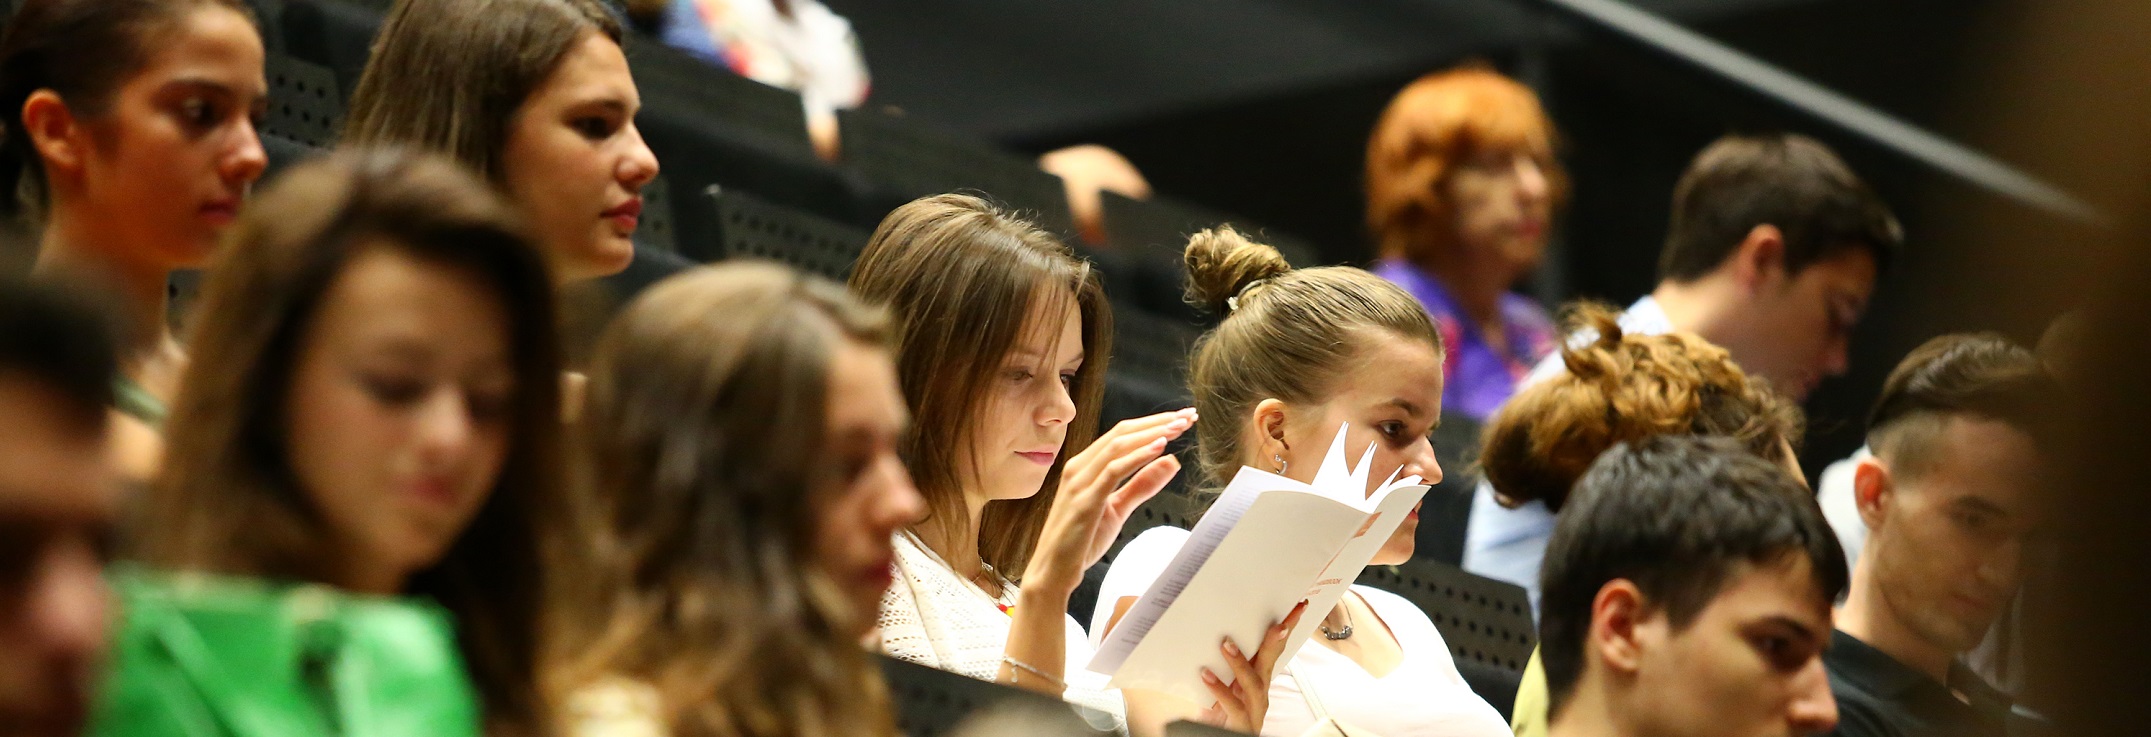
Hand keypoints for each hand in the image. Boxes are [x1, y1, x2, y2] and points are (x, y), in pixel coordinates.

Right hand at [1022, 408, 1195, 594]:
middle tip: (1188, 416)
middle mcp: (1079, 468)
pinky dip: (1137, 457)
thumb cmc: (1079, 542)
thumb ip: (1142, 485)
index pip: (1122, 434)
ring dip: (1151, 434)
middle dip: (1157, 422)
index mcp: (1085, 467)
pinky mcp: (1084, 501)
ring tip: (1178, 428)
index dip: (1153, 423)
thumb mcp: (1118, 509)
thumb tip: (1171, 461)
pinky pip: (1112, 471)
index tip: (1181, 419)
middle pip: (1122, 433)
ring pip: (1118, 446)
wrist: (1053, 573)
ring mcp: (1079, 483)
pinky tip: (1159, 448)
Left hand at [1198, 601, 1308, 732]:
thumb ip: (1222, 661)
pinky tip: (1206, 675)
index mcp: (1258, 676)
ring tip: (1226, 644)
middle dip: (1277, 640)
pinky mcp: (1242, 723)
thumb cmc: (1223, 712)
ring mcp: (1253, 707)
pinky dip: (1218, 689)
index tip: (1298, 606)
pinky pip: (1231, 705)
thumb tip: (1213, 629)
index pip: (1274, 647)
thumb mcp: (1225, 683)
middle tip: (1280, 623)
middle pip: (1271, 660)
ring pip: (1253, 683)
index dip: (1287, 627)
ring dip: (1241, 662)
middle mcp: (1260, 690)